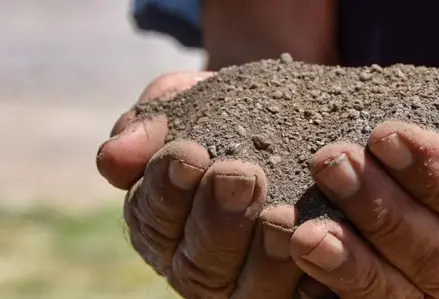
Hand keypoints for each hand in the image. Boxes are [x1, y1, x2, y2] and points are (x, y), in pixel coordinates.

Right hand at [96, 72, 331, 297]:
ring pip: (246, 289)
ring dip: (264, 254)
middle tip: (241, 175)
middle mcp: (200, 265)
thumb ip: (150, 122)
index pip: (153, 219)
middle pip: (197, 263)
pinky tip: (323, 239)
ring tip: (282, 214)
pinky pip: (301, 296)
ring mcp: (249, 284)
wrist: (298, 117)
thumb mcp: (192, 101)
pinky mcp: (297, 290)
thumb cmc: (233, 109)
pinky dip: (311, 275)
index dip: (167, 189)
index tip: (189, 153)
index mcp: (165, 224)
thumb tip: (114, 157)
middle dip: (218, 219)